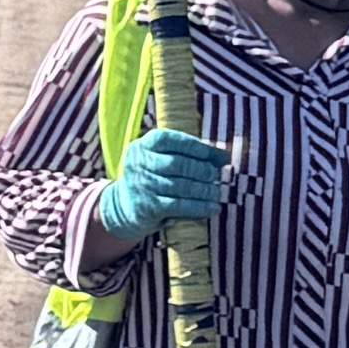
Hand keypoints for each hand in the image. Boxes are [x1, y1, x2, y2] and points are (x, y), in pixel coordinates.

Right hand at [94, 120, 230, 255]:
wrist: (124, 207)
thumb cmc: (154, 178)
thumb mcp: (163, 159)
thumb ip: (190, 154)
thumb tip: (224, 156)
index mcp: (143, 146)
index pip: (169, 140)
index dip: (194, 146)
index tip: (214, 155)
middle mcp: (138, 163)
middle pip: (177, 164)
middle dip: (203, 170)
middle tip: (216, 176)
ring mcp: (141, 186)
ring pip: (181, 186)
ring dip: (205, 190)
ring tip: (217, 193)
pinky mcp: (147, 207)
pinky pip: (179, 206)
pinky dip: (200, 207)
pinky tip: (213, 208)